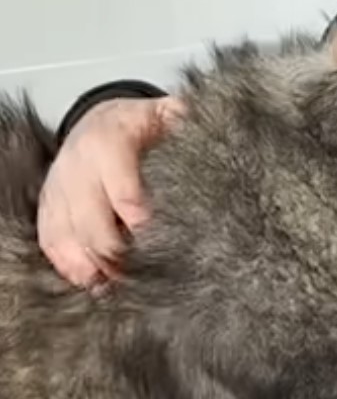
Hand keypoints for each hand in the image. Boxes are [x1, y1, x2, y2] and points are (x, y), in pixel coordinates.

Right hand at [38, 95, 184, 287]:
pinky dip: (70, 265)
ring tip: (120, 286)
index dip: (145, 226)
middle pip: (94, 224)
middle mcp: (77, 166)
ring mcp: (57, 187)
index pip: (126, 195)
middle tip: (148, 274)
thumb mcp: (167, 113)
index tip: (167, 247)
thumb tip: (225, 136)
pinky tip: (93, 281)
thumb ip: (189, 126)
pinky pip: (51, 241)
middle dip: (120, 254)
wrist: (97, 120)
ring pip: (68, 237)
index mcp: (108, 142)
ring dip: (94, 266)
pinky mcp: (48, 206)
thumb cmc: (139, 124)